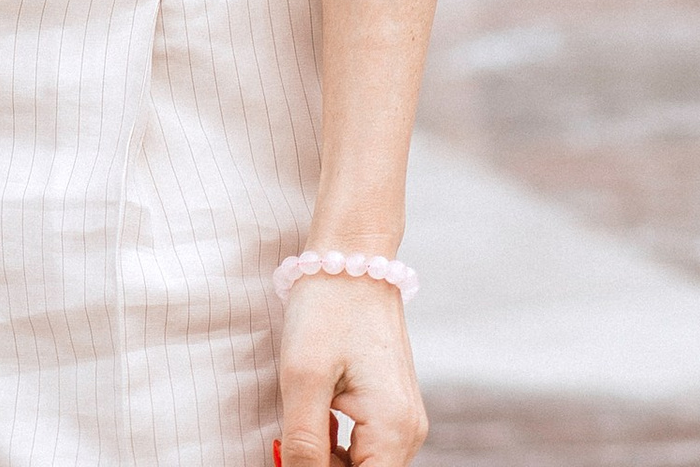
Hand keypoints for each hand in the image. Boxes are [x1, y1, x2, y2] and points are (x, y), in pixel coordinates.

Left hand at [277, 268, 426, 466]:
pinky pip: (365, 446)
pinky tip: (316, 416)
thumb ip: (303, 445)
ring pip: (362, 466)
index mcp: (392, 429)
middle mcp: (408, 430)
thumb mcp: (303, 378)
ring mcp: (404, 418)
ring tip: (304, 419)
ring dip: (328, 459)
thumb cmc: (328, 307)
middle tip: (291, 439)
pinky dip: (336, 444)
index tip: (293, 460)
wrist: (353, 253)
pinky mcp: (392, 406)